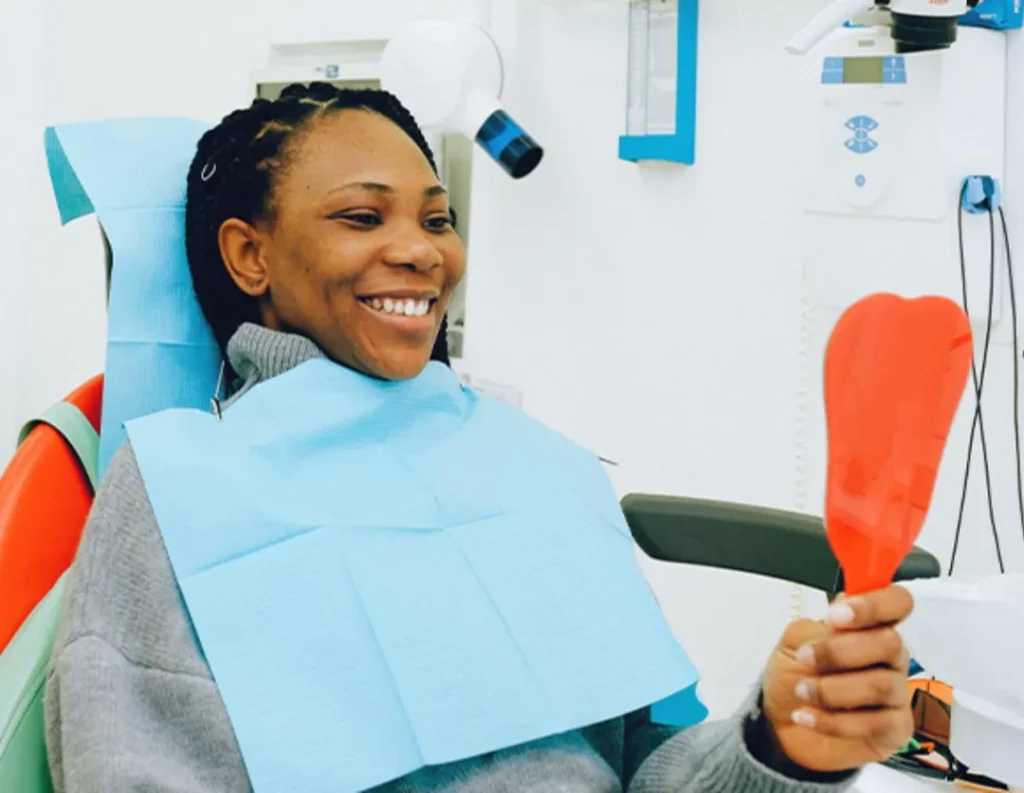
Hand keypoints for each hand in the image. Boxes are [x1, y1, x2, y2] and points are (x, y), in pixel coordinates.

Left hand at [760, 586, 914, 773]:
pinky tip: (807, 716)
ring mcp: (896, 694)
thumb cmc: (793, 677)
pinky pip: (876, 724)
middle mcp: (889, 657)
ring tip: (802, 691)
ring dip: (832, 689)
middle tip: (805, 658)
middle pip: (890, 643)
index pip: (896, 602)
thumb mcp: (794, 643)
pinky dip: (833, 720)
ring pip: (882, 686)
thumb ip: (820, 627)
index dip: (873, 605)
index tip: (836, 616)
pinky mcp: (894, 730)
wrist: (780, 725)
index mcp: (869, 626)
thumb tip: (842, 612)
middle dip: (840, 651)